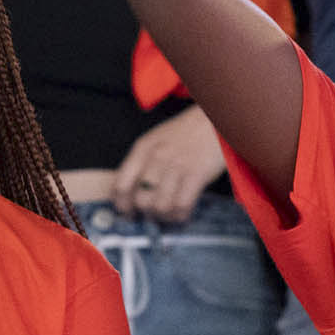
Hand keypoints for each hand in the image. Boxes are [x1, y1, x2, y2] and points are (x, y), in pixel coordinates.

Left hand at [110, 105, 225, 222]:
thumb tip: (130, 192)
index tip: (128, 213)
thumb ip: (142, 162)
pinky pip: (182, 205)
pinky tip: (182, 212)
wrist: (214, 118)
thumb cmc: (186, 132)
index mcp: (143, 148)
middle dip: (147, 213)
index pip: (121, 185)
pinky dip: (180, 215)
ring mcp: (177, 166)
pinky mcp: (197, 174)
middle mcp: (156, 157)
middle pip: (141, 200)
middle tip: (154, 214)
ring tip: (170, 213)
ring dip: (165, 216)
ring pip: (160, 206)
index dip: (122, 205)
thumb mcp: (156, 140)